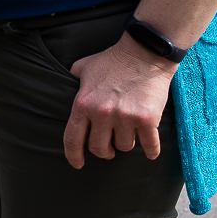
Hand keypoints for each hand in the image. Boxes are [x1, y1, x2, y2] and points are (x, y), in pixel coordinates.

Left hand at [63, 37, 175, 167]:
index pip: (73, 139)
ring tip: (129, 133)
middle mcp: (102, 113)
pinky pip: (149, 146)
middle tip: (110, 148)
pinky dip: (150, 150)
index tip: (78, 165)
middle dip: (105, 151)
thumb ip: (75, 78)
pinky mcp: (147, 119)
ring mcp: (125, 117)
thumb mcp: (85, 67)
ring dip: (127, 143)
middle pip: (100, 149)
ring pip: (125, 147)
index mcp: (83, 104)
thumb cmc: (113, 60)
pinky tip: (150, 149)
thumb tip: (66, 82)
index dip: (73, 156)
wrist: (143, 53)